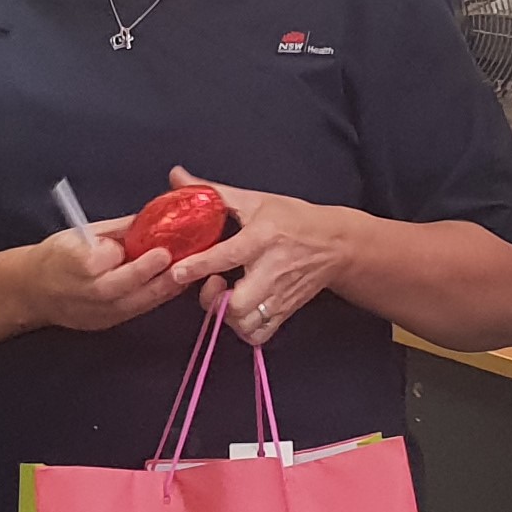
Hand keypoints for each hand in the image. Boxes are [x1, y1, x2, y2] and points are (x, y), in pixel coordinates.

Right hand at [16, 222, 196, 335]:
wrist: (34, 292)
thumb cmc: (57, 256)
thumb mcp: (79, 233)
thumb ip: (116, 230)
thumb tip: (150, 219)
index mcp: (72, 263)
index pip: (101, 258)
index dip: (124, 251)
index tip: (146, 243)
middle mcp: (84, 292)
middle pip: (121, 286)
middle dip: (150, 274)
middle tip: (176, 260)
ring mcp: (95, 312)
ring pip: (133, 303)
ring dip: (162, 289)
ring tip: (186, 274)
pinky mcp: (106, 323)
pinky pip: (136, 311)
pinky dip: (156, 298)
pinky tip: (173, 286)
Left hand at [159, 168, 360, 347]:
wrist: (335, 244)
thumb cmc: (292, 219)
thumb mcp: (255, 200)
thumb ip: (212, 192)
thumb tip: (176, 176)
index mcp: (263, 238)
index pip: (229, 255)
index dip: (200, 266)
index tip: (178, 271)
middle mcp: (272, 270)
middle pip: (239, 304)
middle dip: (216, 301)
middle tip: (211, 284)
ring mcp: (280, 295)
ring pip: (246, 324)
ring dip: (227, 317)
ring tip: (224, 298)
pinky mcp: (285, 311)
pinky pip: (259, 335)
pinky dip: (244, 331)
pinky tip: (238, 314)